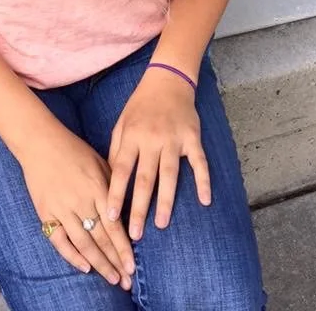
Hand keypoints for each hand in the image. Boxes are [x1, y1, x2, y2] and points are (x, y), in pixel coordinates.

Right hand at [18, 124, 134, 289]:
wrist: (40, 143)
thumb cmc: (74, 150)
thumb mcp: (100, 162)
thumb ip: (113, 186)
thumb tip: (126, 211)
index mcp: (97, 188)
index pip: (114, 226)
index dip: (124, 249)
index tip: (133, 267)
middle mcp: (81, 201)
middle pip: (101, 239)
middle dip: (116, 262)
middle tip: (127, 281)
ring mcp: (62, 208)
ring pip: (83, 244)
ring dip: (99, 264)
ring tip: (112, 279)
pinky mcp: (46, 212)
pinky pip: (59, 240)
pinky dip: (72, 256)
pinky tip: (85, 267)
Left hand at [106, 71, 210, 241]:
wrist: (168, 80)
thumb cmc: (140, 105)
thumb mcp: (122, 123)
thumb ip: (116, 149)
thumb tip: (110, 179)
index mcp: (131, 136)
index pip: (121, 169)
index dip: (116, 194)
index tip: (111, 217)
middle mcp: (152, 139)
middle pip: (145, 178)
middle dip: (139, 207)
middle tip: (135, 234)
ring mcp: (174, 138)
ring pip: (170, 174)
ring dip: (166, 200)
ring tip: (161, 223)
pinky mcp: (193, 137)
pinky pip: (199, 162)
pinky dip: (203, 181)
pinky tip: (205, 200)